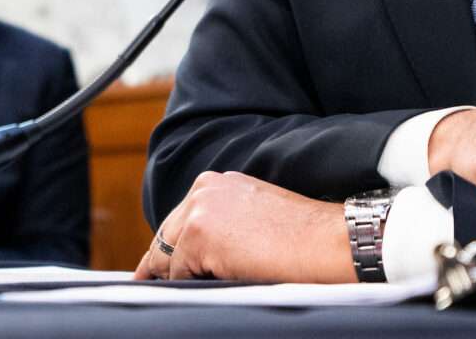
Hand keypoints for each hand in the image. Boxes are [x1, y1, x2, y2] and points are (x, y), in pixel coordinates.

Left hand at [134, 171, 354, 281]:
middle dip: (160, 265)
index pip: (178, 221)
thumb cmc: (300, 237)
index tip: (154, 269)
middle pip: (165, 236)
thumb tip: (193, 253)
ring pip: (166, 256)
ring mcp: (199, 209)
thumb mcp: (252, 215)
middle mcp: (203, 189)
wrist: (326, 241)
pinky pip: (179, 274)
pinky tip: (209, 289)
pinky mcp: (199, 235)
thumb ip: (221, 223)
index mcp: (215, 183)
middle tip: (150, 286)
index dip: (168, 249)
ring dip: (175, 277)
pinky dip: (188, 287)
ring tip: (177, 294)